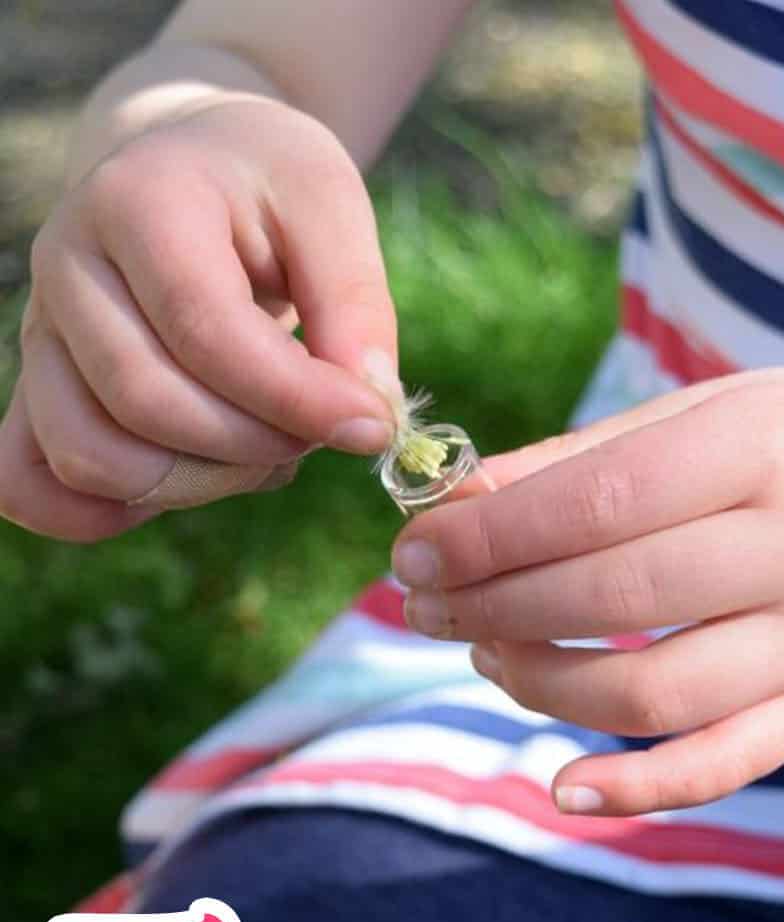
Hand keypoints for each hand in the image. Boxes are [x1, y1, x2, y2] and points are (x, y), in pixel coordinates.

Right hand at [0, 97, 397, 540]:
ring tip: (263, 450)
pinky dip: (104, 514)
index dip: (294, 398)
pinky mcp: (37, 392)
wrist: (184, 165)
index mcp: (137, 200)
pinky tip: (188, 485)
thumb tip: (368, 412)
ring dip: (197, 485)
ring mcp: (41, 335)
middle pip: (146, 403)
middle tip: (318, 432)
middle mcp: (66, 265)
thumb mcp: (329, 205)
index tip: (370, 424)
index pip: (205, 331)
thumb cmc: (262, 187)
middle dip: (253, 446)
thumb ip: (355, 304)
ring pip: (93, 457)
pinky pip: (33, 486)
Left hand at [391, 367, 783, 815]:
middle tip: (423, 604)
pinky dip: (640, 789)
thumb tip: (457, 502)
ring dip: (544, 686)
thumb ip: (588, 458)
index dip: (491, 536)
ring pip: (658, 694)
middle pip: (619, 600)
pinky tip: (563, 789)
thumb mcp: (717, 409)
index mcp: (771, 448)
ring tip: (485, 654)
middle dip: (496, 607)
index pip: (601, 504)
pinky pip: (727, 765)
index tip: (414, 549)